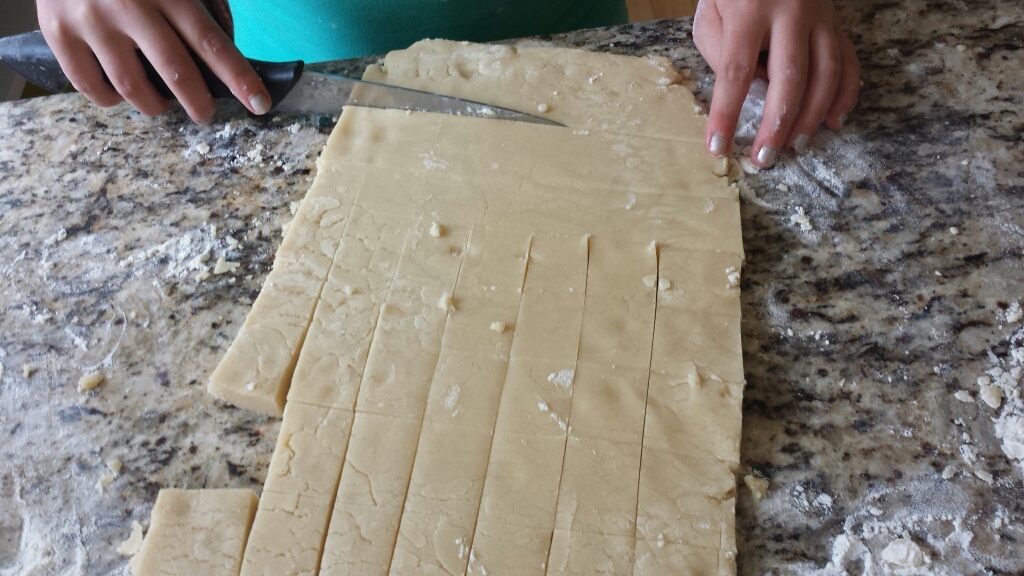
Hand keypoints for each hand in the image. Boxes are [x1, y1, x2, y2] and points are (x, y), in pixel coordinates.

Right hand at [37, 0, 270, 121]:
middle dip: (198, 102)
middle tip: (205, 114)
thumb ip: (204, 6)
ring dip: (154, 105)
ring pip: (131, 87)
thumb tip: (223, 53)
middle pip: (175, 71)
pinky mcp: (57, 32)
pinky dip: (110, 99)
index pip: (211, 43)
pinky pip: (89, 85)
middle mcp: (128, 6)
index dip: (238, 78)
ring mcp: (90, 20)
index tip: (259, 104)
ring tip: (161, 103)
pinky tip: (121, 94)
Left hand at [693, 0, 859, 167]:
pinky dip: (845, 94)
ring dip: (812, 116)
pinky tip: (833, 121)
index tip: (718, 146)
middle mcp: (790, 12)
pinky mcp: (837, 21)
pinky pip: (848, 61)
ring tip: (795, 145)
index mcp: (749, 10)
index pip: (735, 72)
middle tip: (765, 157)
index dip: (726, 114)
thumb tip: (746, 92)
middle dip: (777, 124)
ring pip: (826, 73)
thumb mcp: (711, 13)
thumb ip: (719, 52)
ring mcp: (820, 16)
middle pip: (789, 78)